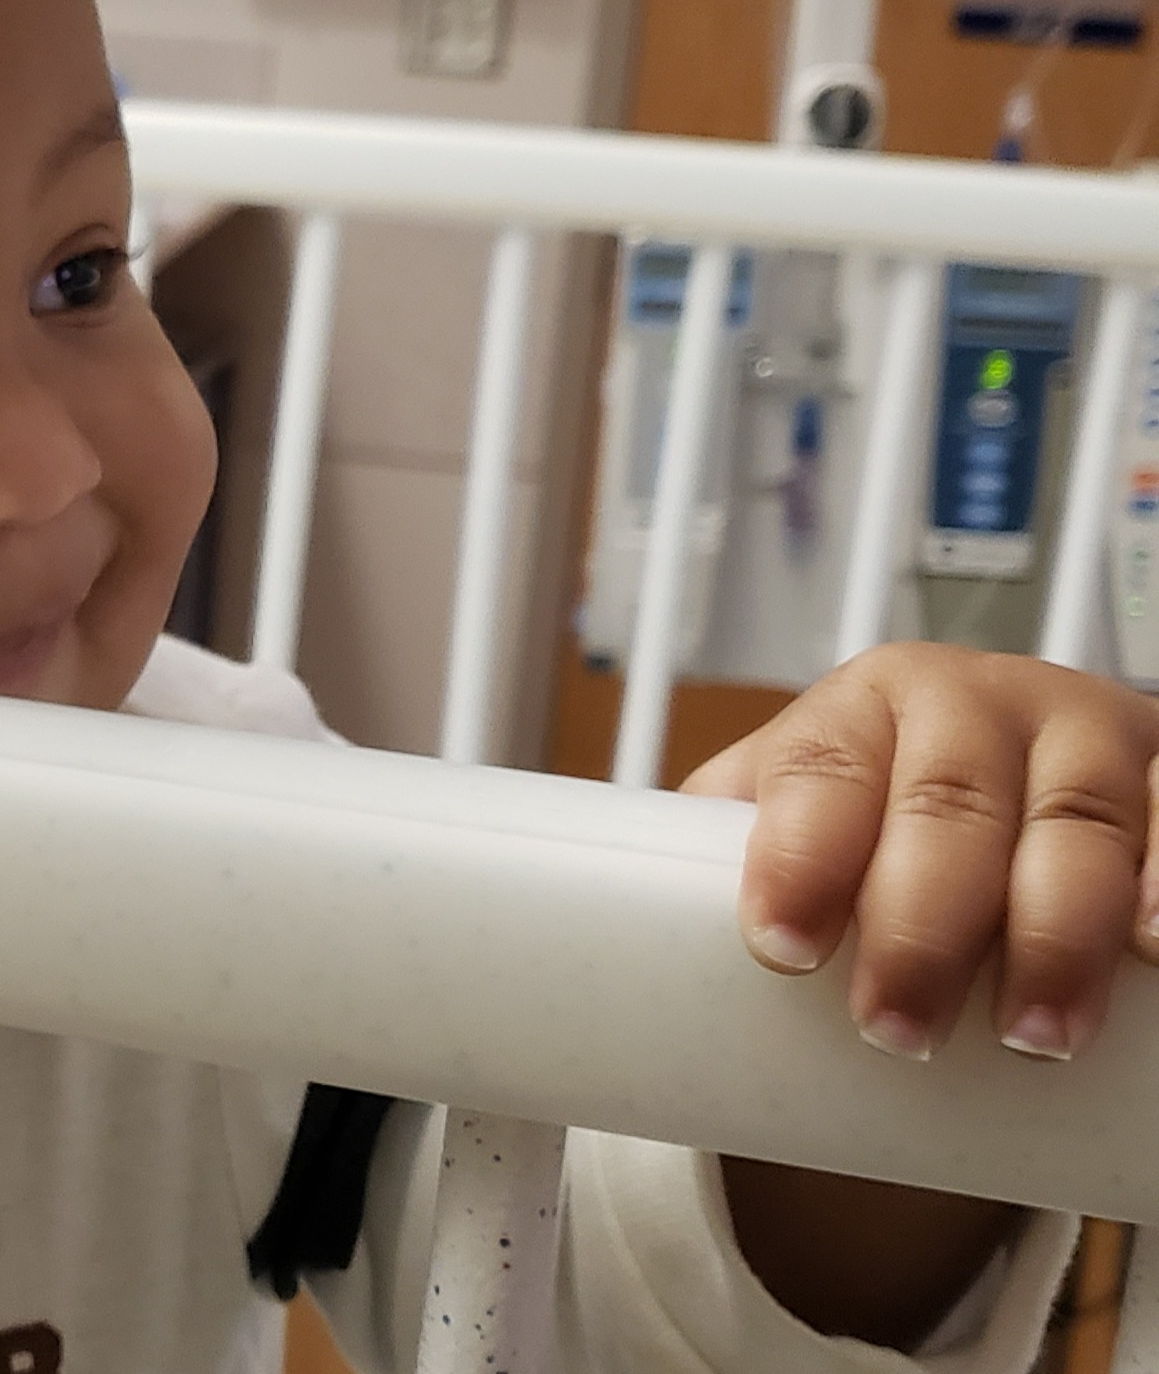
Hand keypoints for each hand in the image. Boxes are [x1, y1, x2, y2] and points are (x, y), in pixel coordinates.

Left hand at [689, 641, 1158, 1062]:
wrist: (1015, 772)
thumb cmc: (883, 811)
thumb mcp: (800, 810)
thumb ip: (720, 854)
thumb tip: (630, 951)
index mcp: (862, 705)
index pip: (821, 771)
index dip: (800, 857)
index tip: (780, 948)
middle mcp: (978, 702)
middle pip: (949, 807)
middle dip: (922, 925)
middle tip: (898, 1031)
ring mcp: (1088, 733)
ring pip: (1077, 823)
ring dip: (1055, 933)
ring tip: (1031, 1036)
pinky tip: (1152, 945)